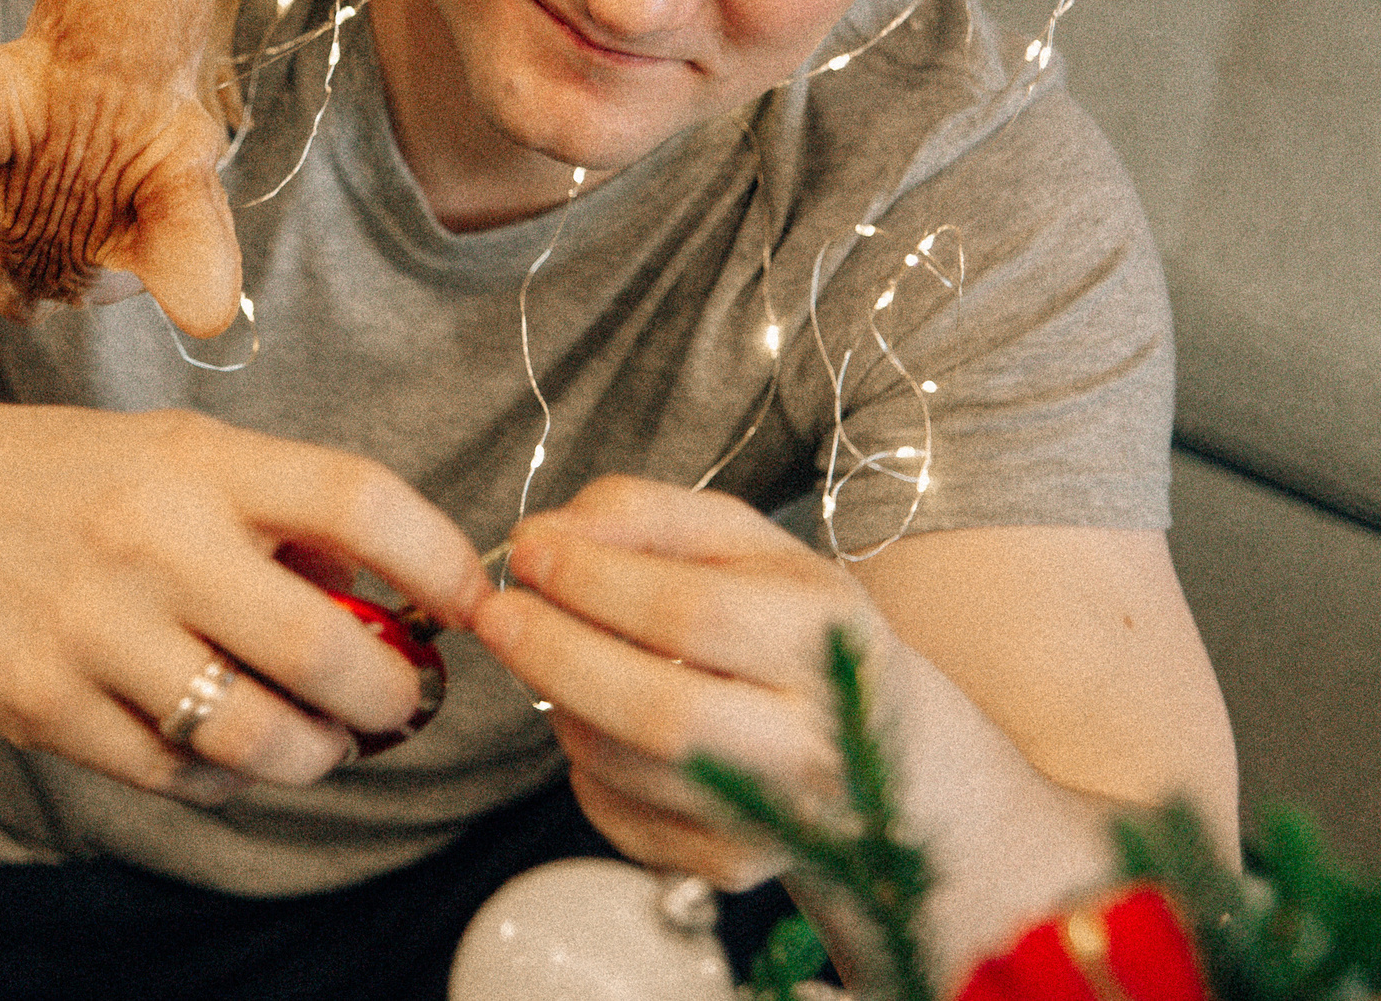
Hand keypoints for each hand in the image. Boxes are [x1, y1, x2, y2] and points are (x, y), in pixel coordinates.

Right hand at [0, 405, 486, 802]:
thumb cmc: (72, 480)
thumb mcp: (181, 453)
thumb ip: (285, 510)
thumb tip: (408, 590)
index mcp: (197, 463)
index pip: (356, 498)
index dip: (438, 557)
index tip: (471, 600)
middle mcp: (150, 542)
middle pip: (321, 650)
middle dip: (390, 697)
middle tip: (400, 703)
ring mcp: (92, 632)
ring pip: (254, 740)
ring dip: (314, 756)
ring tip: (321, 741)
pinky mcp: (45, 706)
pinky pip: (175, 778)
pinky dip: (223, 781)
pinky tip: (224, 752)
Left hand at [470, 475, 884, 889]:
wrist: (886, 752)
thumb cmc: (793, 625)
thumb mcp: (744, 543)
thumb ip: (645, 514)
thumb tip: (546, 533)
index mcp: (826, 640)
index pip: (692, 613)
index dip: (593, 581)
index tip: (526, 550)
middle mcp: (814, 742)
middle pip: (658, 710)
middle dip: (554, 654)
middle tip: (494, 613)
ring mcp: (777, 819)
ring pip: (625, 766)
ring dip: (562, 704)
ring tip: (552, 658)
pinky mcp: (733, 866)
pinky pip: (618, 814)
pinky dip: (583, 762)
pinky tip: (598, 720)